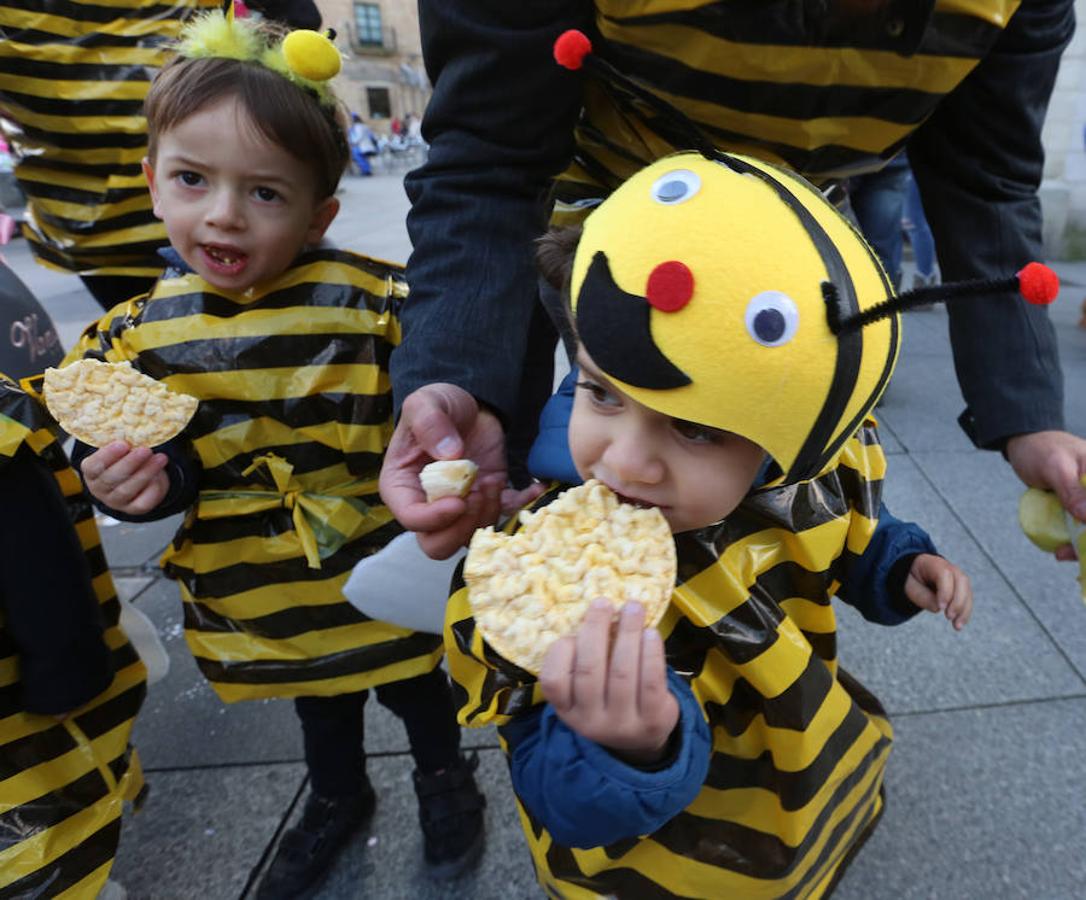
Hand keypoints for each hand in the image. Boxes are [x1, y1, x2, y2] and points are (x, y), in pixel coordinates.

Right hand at [80, 441, 168, 514]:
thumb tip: (135, 429)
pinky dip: (153, 488)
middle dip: (130, 463)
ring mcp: (116, 501)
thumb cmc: (123, 459)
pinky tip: (160, 475)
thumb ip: (122, 443)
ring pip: (127, 490)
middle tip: (146, 450)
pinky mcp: (133, 509)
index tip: (123, 443)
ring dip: (146, 473)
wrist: (136, 478)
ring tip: (160, 458)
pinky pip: (143, 502)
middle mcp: (100, 489)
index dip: (107, 455)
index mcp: (91, 473)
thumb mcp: (119, 450)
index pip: (93, 466)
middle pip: (112, 478)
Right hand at [380, 383, 531, 558]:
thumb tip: (450, 454)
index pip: (412, 520)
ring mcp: (458, 507)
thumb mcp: (426, 403)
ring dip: (487, 514)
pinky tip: (532, 488)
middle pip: (437, 544)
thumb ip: (430, 424)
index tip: (459, 500)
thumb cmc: (437, 406)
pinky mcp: (487, 501)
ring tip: (492, 481)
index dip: (435, 519)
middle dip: (462, 528)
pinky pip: (503, 518)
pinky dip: (521, 507)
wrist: (467, 407)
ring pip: (470, 537)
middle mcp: (427, 505)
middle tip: (477, 495)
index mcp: (402, 487)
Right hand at [540, 599, 678, 764]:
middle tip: (603, 603)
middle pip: (590, 672)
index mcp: (567, 709)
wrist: (639, 739)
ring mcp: (622, 724)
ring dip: (628, 634)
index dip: (560, 652)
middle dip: (596, 630)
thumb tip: (594, 612)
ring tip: (633, 608)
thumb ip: (582, 659)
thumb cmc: (606, 698)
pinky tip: (651, 633)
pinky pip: (651, 682)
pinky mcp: (652, 721)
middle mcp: (590, 721)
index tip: (572, 630)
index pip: (553, 681)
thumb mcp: (584, 689)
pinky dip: (651, 653)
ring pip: (622, 673)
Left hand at [905, 554, 972, 629]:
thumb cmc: (913, 579)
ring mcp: (959, 578)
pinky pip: (967, 600)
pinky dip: (965, 613)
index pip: (945, 574)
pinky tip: (959, 624)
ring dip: (964, 610)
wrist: (918, 572)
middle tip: (949, 616)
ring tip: (957, 626)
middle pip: (961, 582)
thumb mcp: (911, 586)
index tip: (941, 607)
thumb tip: (939, 608)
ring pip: (967, 592)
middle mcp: (951, 568)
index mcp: (934, 564)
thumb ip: (923, 596)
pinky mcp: (963, 589)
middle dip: (958, 601)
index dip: (946, 591)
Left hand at [1006, 430, 1085, 560]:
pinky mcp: (1081, 507)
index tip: (1084, 541)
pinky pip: (1083, 528)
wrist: (1026, 445)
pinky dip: (1076, 541)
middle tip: (1069, 553)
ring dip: (1084, 546)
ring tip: (1062, 553)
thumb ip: (1072, 490)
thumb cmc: (1041, 450)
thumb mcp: (1055, 467)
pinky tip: (1062, 549)